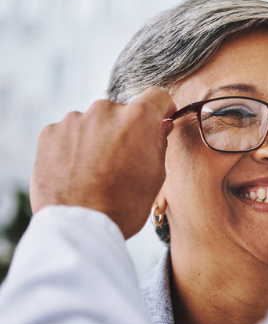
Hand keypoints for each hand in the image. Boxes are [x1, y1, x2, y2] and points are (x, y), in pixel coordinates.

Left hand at [30, 87, 176, 238]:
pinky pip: (69, 133)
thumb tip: (160, 126)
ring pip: (93, 122)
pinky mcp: (50, 133)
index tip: (160, 118)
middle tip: (124, 158)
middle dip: (125, 129)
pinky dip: (75, 146)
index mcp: (137, 119)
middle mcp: (104, 111)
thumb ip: (159, 143)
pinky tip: (78, 170)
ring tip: (96, 169)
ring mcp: (74, 121)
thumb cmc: (124, 205)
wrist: (80, 226)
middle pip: (121, 112)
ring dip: (98, 137)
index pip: (156, 96)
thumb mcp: (156, 175)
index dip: (161, 107)